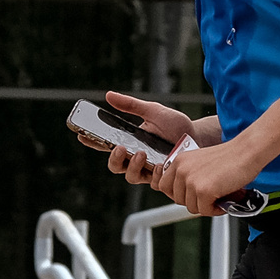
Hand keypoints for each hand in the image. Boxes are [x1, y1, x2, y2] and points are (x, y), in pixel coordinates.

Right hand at [73, 91, 197, 188]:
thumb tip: (109, 95)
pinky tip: (160, 165)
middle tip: (120, 148)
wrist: (198, 136)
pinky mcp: (163, 179)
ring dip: (132, 167)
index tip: (81, 135)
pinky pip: (153, 183)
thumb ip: (131, 105)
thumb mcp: (153, 111)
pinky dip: (155, 175)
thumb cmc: (175, 125)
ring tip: (141, 154)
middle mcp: (136, 159)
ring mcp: (149, 170)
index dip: (92, 142)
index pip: (106, 145)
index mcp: (130, 143)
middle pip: (115, 167)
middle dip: (113, 159)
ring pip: (131, 177)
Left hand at [154, 138, 263, 217]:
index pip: (165, 186)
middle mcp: (181, 169)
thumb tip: (185, 197)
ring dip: (206, 206)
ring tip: (219, 197)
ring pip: (191, 207)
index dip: (179, 194)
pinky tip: (224, 200)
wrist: (247, 151)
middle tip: (210, 196)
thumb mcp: (200, 162)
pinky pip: (204, 210)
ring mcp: (191, 180)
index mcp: (179, 161)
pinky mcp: (203, 190)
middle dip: (195, 201)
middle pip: (178, 200)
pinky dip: (216, 210)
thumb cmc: (230, 157)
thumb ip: (189, 176)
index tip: (192, 195)